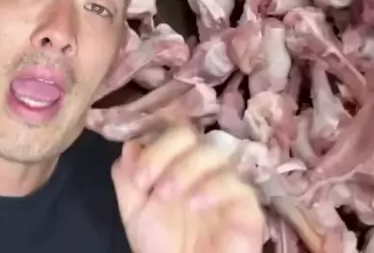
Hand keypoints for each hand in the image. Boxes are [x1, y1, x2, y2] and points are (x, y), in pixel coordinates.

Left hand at [112, 127, 263, 252]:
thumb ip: (127, 178)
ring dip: (185, 169)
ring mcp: (227, 181)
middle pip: (190, 134)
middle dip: (165, 152)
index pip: (171, 132)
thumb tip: (130, 145)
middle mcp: (203, 166)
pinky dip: (213, 187)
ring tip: (166, 196)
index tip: (138, 179)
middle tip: (151, 186)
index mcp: (178, 162)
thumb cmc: (164, 246)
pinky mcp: (246, 205)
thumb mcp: (135, 212)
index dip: (154, 146)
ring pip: (214, 151)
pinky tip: (195, 203)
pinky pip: (237, 182)